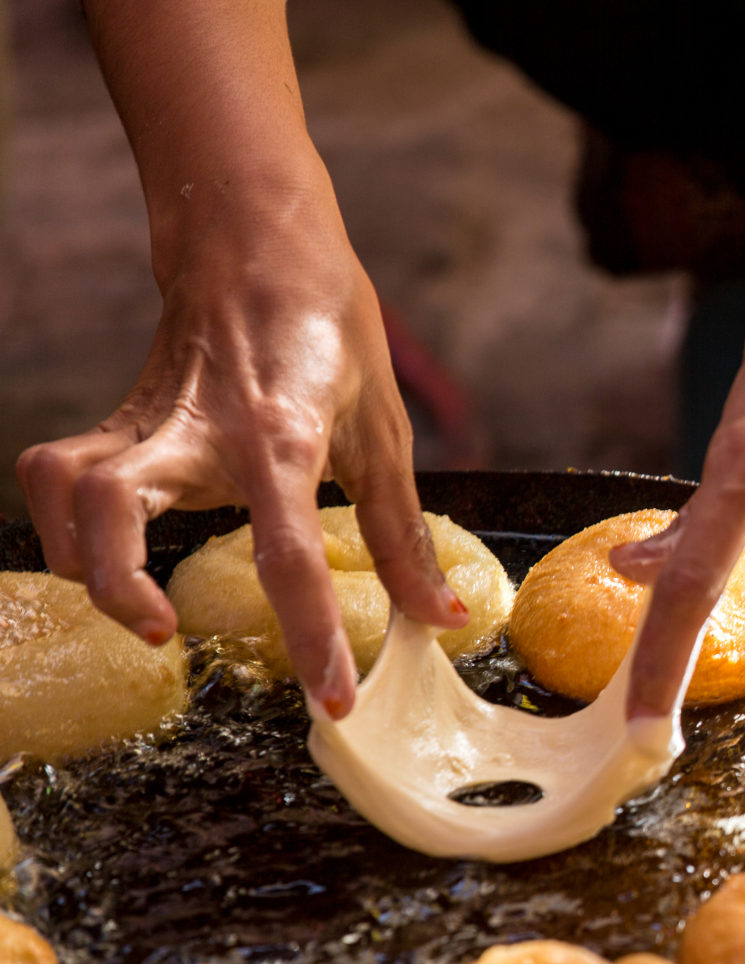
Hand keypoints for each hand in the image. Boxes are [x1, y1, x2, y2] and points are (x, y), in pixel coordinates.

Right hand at [16, 186, 463, 715]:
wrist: (255, 238)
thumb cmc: (328, 327)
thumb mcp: (385, 426)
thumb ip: (403, 533)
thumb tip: (440, 620)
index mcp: (281, 434)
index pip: (290, 552)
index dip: (312, 633)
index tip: (332, 698)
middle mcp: (199, 429)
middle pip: (110, 503)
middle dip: (118, 582)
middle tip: (163, 633)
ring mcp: (146, 421)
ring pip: (63, 486)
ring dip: (79, 558)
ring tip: (137, 609)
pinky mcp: (118, 422)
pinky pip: (59, 476)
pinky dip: (66, 528)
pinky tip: (108, 561)